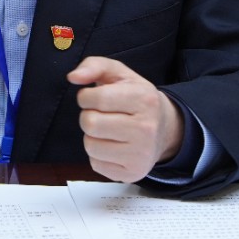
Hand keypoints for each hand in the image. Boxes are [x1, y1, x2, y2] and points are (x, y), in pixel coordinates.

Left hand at [68, 56, 183, 182]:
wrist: (165, 129)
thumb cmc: (137, 99)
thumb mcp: (120, 74)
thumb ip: (94, 65)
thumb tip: (73, 77)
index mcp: (143, 99)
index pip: (97, 98)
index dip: (86, 96)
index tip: (94, 97)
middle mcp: (145, 128)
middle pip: (90, 123)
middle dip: (88, 116)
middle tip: (101, 114)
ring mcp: (140, 154)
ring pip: (90, 146)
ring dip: (92, 136)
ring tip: (108, 130)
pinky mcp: (132, 173)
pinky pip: (96, 164)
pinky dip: (98, 154)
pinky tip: (113, 145)